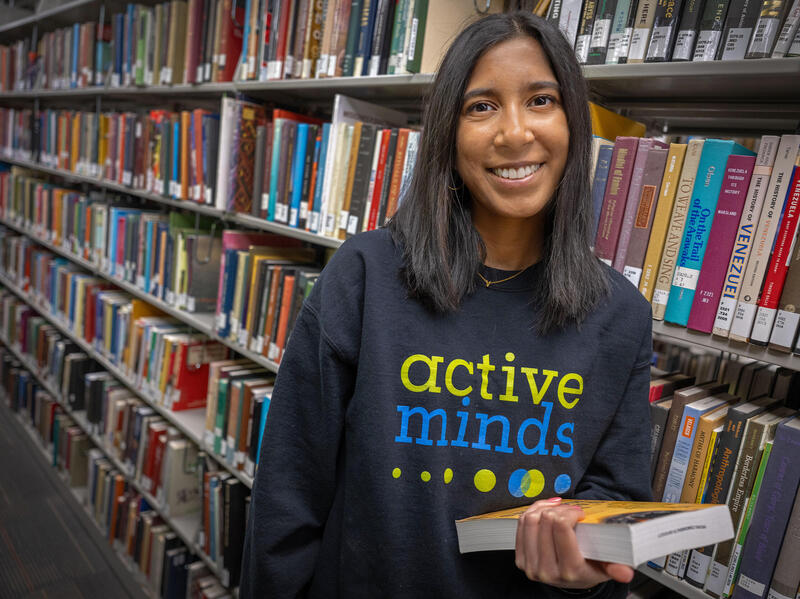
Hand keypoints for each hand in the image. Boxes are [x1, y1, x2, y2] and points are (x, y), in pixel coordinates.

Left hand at [514, 497, 634, 589]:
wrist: (572, 581)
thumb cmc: (589, 568)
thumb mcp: (605, 567)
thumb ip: (615, 568)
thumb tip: (625, 573)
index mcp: (570, 570)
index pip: (561, 527)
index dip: (570, 513)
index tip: (579, 514)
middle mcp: (548, 570)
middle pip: (546, 521)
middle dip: (560, 509)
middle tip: (570, 511)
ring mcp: (531, 566)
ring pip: (531, 520)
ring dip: (544, 508)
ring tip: (558, 508)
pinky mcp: (521, 559)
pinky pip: (521, 525)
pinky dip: (533, 512)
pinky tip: (545, 510)